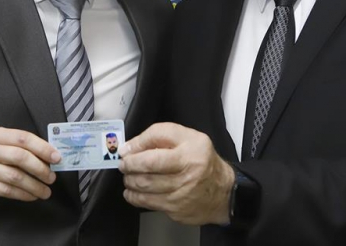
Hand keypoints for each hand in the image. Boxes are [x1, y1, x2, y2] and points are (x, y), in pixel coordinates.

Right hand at [0, 127, 60, 212]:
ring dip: (34, 185)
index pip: (23, 137)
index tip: (56, 158)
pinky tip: (32, 196)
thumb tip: (52, 157)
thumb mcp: (6, 149)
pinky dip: (24, 194)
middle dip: (40, 168)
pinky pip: (7, 190)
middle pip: (19, 156)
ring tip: (45, 191)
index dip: (42, 148)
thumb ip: (25, 149)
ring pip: (14, 176)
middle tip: (51, 177)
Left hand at [119, 122, 233, 225]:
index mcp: (191, 150)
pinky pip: (148, 203)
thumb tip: (130, 146)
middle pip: (148, 168)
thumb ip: (160, 135)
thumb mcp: (187, 137)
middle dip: (130, 166)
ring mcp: (182, 193)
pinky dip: (135, 197)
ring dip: (130, 181)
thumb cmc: (200, 160)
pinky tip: (132, 191)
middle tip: (123, 164)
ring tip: (128, 176)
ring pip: (146, 186)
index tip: (125, 150)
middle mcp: (188, 172)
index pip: (157, 143)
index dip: (136, 147)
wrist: (222, 191)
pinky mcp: (176, 209)